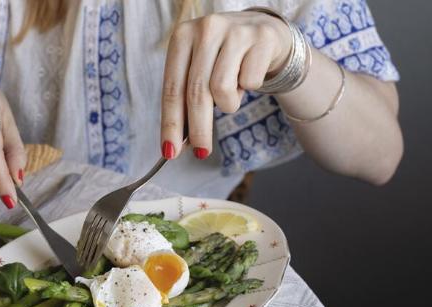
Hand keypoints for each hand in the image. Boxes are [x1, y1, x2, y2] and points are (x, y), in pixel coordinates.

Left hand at [160, 11, 290, 159]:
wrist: (261, 31)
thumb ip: (185, 100)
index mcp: (182, 36)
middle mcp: (207, 29)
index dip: (170, 124)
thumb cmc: (222, 58)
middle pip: (196, 93)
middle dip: (198, 129)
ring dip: (228, 104)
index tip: (169, 151)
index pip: (172, 89)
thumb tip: (175, 143)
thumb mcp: (198, 69)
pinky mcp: (262, 38)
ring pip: (223, 90)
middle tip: (201, 152)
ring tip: (231, 93)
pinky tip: (248, 74)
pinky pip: (250, 83)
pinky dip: (248, 88)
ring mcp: (235, 31)